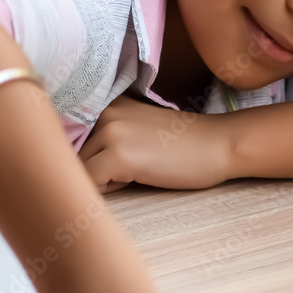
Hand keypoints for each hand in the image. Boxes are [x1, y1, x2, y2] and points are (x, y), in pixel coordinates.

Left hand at [79, 95, 233, 192]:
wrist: (219, 145)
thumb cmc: (185, 145)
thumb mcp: (139, 128)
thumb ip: (109, 134)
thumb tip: (75, 159)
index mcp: (107, 102)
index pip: (72, 136)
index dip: (88, 156)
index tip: (113, 161)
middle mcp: (103, 112)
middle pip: (74, 155)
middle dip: (94, 169)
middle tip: (132, 169)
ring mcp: (110, 132)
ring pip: (79, 170)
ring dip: (102, 180)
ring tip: (136, 173)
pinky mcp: (118, 156)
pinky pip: (90, 183)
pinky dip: (107, 191)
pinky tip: (135, 180)